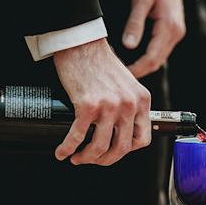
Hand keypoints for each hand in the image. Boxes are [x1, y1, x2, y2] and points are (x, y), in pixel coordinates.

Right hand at [53, 38, 151, 165]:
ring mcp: (109, 106)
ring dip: (86, 158)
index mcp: (142, 100)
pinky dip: (68, 148)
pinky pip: (77, 136)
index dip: (127, 151)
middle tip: (92, 159)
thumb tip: (121, 130)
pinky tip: (62, 151)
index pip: (142, 139)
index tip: (113, 151)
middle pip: (121, 149)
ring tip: (76, 157)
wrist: (82, 44)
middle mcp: (129, 105)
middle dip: (105, 160)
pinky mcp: (88, 105)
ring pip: (99, 147)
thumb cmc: (101, 63)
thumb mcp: (127, 84)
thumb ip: (130, 105)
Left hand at [122, 0, 185, 77]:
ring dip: (144, 65)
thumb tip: (129, 45)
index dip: (137, 69)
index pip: (152, 58)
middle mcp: (176, 33)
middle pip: (157, 62)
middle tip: (120, 76)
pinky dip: (148, 56)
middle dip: (140, 70)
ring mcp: (176, 33)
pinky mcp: (172, 30)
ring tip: (125, 68)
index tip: (122, 74)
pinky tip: (135, 56)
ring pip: (159, 57)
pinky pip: (160, 49)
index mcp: (169, 27)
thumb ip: (135, 23)